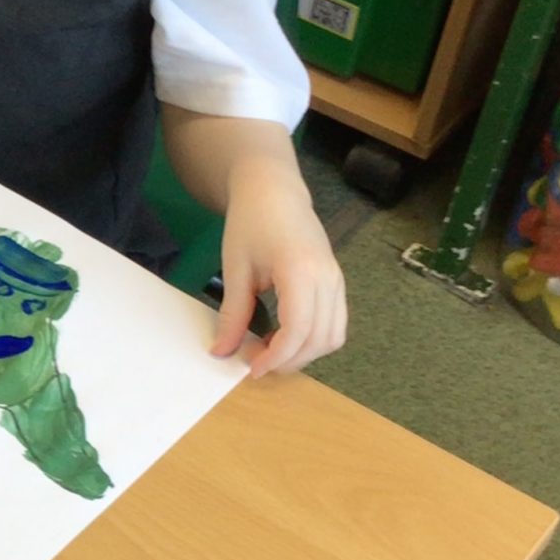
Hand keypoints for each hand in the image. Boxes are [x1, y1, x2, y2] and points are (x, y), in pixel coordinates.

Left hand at [211, 162, 347, 376]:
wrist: (274, 191)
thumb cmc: (251, 223)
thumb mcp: (235, 269)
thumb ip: (232, 314)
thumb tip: (222, 352)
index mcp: (301, 271)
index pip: (298, 330)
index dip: (276, 358)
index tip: (252, 368)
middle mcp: (327, 278)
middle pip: (320, 339)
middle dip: (289, 360)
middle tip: (256, 362)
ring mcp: (337, 279)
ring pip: (333, 336)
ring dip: (304, 353)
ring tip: (270, 350)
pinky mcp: (337, 281)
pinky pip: (335, 323)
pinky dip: (313, 339)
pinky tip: (284, 336)